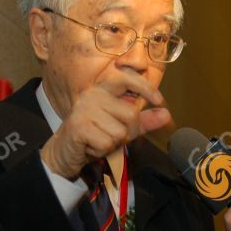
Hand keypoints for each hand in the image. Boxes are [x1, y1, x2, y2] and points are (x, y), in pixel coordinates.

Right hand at [41, 72, 170, 178]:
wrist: (64, 152)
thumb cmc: (94, 136)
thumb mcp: (121, 126)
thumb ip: (143, 121)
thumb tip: (166, 114)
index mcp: (102, 89)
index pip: (127, 78)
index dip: (145, 87)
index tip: (159, 100)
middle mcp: (92, 95)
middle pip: (131, 114)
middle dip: (128, 133)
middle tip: (113, 137)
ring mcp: (84, 109)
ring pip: (120, 132)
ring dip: (112, 143)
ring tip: (98, 140)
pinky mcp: (79, 126)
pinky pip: (107, 142)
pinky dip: (102, 150)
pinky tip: (91, 147)